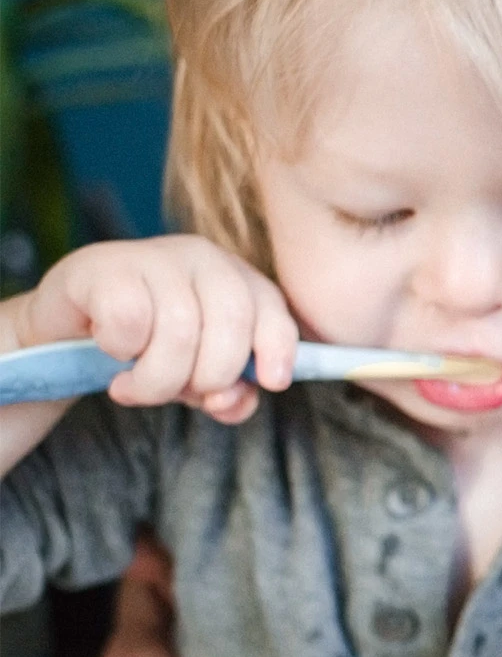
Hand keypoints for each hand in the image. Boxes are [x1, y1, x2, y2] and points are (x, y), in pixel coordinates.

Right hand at [24, 235, 296, 423]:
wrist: (69, 329)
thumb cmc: (148, 350)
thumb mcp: (197, 374)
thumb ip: (229, 393)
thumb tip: (229, 401)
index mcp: (237, 279)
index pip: (274, 311)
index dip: (277, 350)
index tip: (272, 384)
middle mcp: (203, 258)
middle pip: (230, 324)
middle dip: (209, 376)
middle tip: (177, 396)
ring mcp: (154, 255)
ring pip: (180, 331)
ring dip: (156, 379)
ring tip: (132, 387)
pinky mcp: (106, 266)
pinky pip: (130, 322)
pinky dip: (120, 350)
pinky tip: (110, 349)